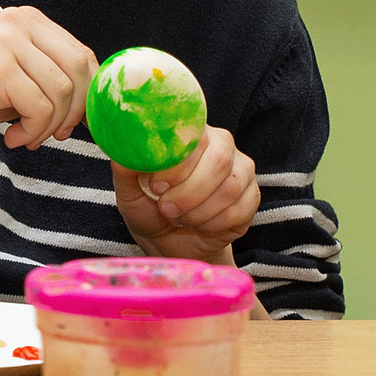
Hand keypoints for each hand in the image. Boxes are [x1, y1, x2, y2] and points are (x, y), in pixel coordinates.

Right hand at [0, 6, 95, 150]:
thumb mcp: (13, 74)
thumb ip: (48, 76)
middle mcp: (20, 22)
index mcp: (26, 18)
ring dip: (48, 126)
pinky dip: (31, 132)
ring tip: (24, 137)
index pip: (81, 54)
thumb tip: (90, 101)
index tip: (73, 121)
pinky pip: (39, 109)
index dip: (86, 93)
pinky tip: (10, 138)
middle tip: (56, 134)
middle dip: (75, 110)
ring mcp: (9, 43)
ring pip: (61, 92)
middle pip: (79, 69)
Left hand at [112, 125, 256, 260]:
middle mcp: (221, 145)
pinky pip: (240, 210)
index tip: (155, 186)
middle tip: (166, 208)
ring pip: (230, 187)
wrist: (169, 241)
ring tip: (179, 217)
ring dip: (198, 211)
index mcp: (190, 134)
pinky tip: (199, 225)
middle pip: (218, 160)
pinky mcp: (252, 197)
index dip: (176, 165)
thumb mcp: (129, 188)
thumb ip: (127, 165)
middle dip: (189, 192)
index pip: (193, 137)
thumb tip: (124, 147)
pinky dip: (212, 224)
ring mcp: (241, 170)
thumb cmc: (147, 207)